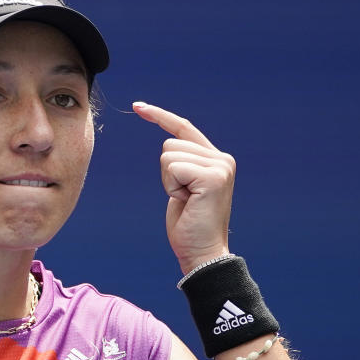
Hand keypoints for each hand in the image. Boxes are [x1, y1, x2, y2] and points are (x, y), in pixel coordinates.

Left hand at [133, 101, 233, 273]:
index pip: (183, 129)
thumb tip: (169, 149)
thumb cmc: (188, 227)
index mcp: (216, 160)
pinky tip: (187, 201)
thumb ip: (183, 166)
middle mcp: (222, 158)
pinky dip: (171, 186)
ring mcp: (220, 166)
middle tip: (184, 199)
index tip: (138, 106)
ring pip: (168, 155)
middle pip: (170, 144)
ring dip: (169, 181)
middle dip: (167, 174)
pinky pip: (172, 167)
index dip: (160, 116)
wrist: (202, 253)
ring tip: (186, 201)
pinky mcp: (213, 176)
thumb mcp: (184, 189)